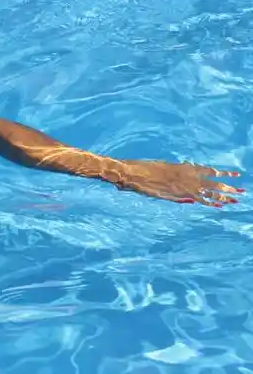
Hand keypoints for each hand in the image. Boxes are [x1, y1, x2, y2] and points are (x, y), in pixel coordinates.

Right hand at [113, 159, 243, 206]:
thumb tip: (184, 183)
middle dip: (228, 187)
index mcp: (183, 168)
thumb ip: (174, 175)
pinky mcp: (176, 193)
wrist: (131, 173)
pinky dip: (208, 202)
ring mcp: (182, 185)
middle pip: (213, 182)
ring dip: (223, 196)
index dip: (223, 173)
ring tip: (236, 199)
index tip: (236, 175)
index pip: (209, 170)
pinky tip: (219, 205)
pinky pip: (196, 198)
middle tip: (242, 192)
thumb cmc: (142, 169)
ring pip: (208, 191)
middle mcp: (187, 176)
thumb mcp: (161, 169)